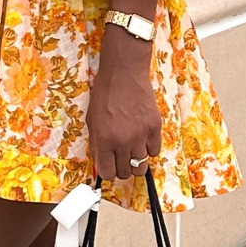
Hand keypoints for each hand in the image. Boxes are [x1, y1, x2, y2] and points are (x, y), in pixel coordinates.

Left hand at [86, 27, 162, 182]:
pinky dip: (149, 149)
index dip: (108, 172)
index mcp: (103, 139)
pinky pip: (154, 152)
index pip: (107, 173)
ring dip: (136, 161)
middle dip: (122, 168)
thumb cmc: (105, 93)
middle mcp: (121, 141)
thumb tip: (102, 162)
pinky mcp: (154, 128)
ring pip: (141, 166)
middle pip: (125, 172)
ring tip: (133, 150)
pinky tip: (143, 139)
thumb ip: (96, 143)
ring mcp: (140, 135)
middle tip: (121, 157)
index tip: (110, 167)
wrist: (124, 73)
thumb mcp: (91, 120)